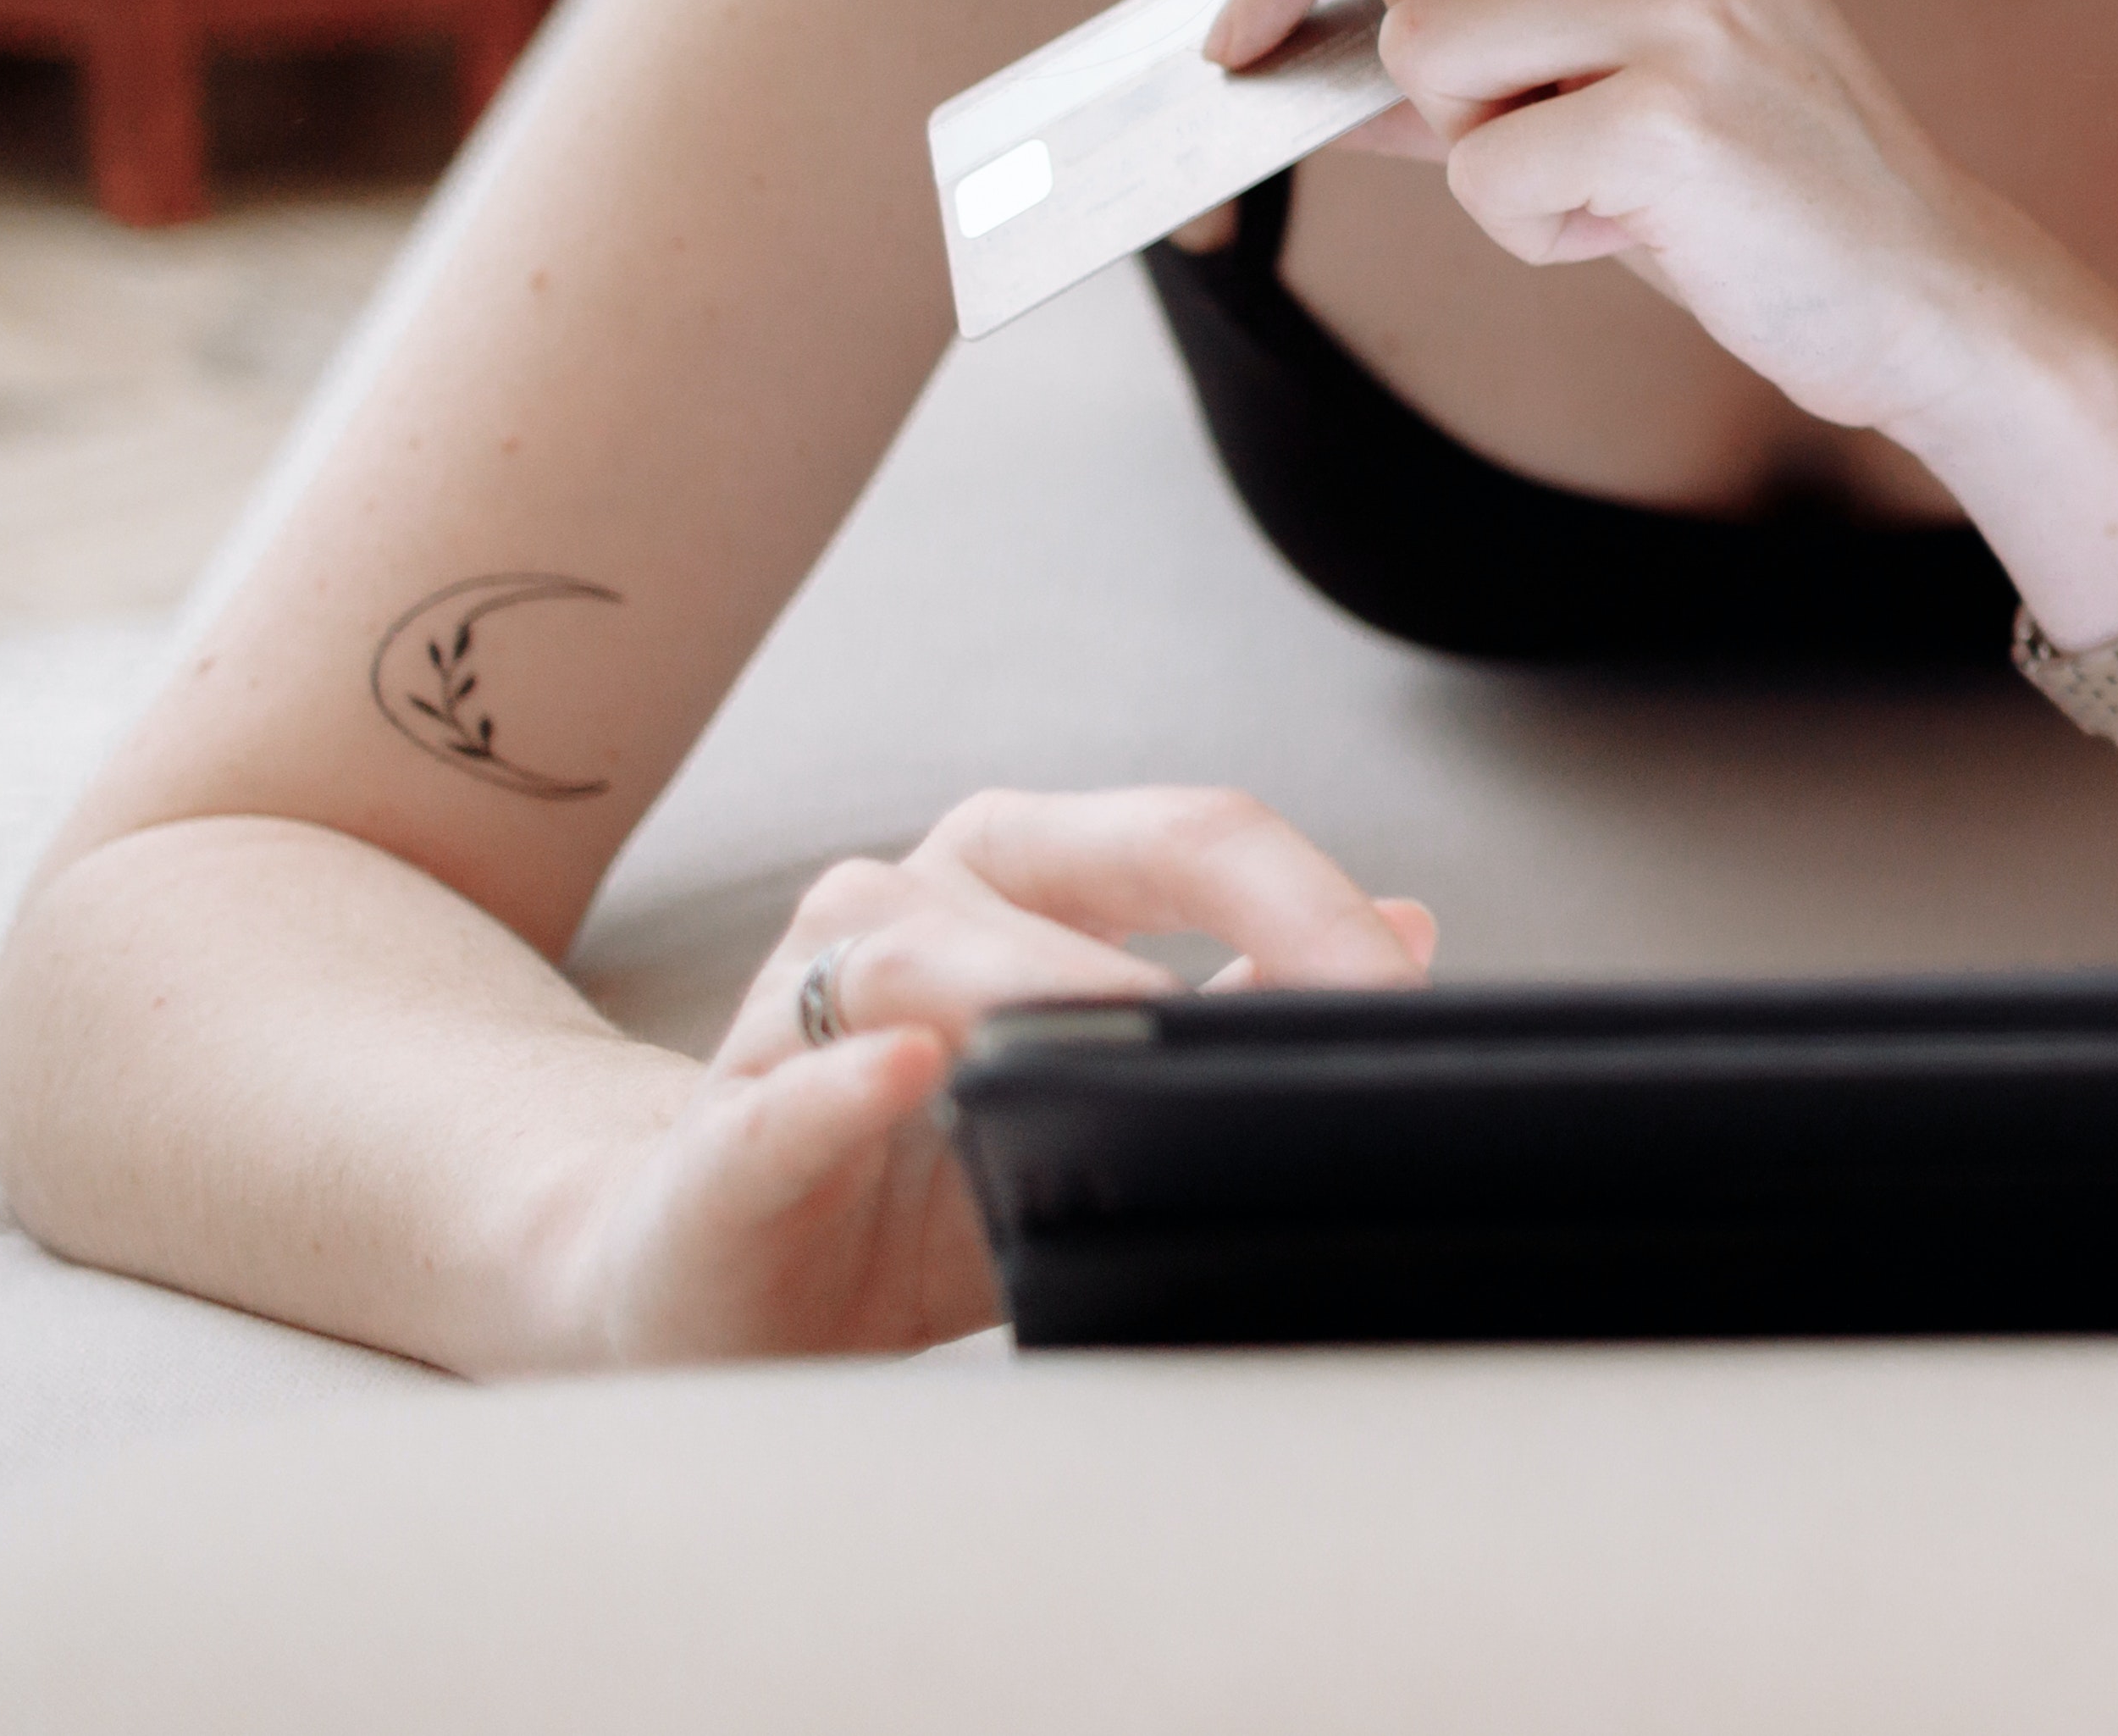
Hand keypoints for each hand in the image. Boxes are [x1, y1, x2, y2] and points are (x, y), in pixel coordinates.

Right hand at [533, 785, 1432, 1365]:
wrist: (709, 1282)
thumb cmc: (919, 1186)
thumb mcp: (1097, 1103)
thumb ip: (1233, 1017)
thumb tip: (1408, 934)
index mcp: (1016, 877)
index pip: (1189, 836)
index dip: (1309, 902)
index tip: (1408, 988)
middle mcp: (909, 899)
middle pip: (1088, 855)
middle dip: (1242, 913)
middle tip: (1354, 998)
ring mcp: (801, 1005)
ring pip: (928, 948)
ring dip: (1048, 983)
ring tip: (1153, 1027)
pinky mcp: (726, 1131)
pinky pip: (790, 1091)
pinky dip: (848, 1083)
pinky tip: (908, 1079)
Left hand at [1211, 0, 2049, 444]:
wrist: (1923, 289)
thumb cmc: (1755, 190)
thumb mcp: (1615, 82)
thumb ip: (1470, 46)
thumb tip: (1283, 44)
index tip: (1239, 35)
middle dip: (1423, 77)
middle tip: (1539, 141)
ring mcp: (1686, 0)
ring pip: (1424, 55)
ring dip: (1482, 157)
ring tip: (1602, 182)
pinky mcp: (1677, 110)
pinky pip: (1483, 174)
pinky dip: (1533, 231)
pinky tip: (1636, 230)